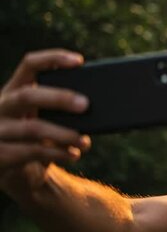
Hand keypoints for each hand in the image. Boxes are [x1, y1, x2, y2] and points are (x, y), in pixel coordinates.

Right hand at [0, 50, 90, 190]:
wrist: (15, 172)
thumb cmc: (36, 138)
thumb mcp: (45, 119)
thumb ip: (61, 109)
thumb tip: (93, 107)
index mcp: (14, 90)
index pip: (30, 64)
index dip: (53, 58)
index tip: (79, 61)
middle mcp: (1, 106)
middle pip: (28, 95)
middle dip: (59, 98)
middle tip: (85, 105)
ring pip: (32, 128)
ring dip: (64, 134)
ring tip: (85, 141)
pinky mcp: (0, 154)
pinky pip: (32, 151)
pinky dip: (58, 153)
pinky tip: (73, 154)